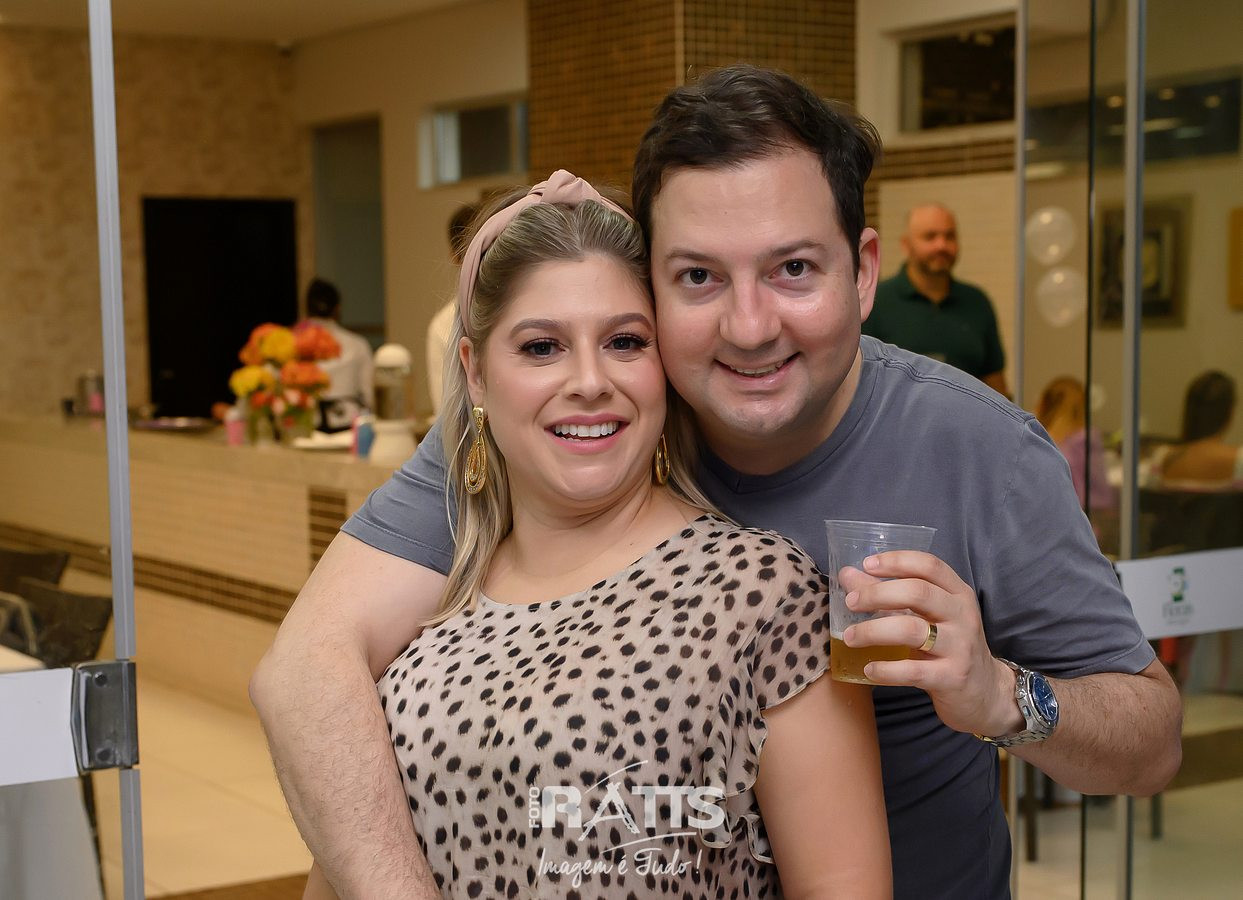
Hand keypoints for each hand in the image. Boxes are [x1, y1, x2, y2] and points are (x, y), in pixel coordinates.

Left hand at [839, 551, 1022, 737]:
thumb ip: (889, 595)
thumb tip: (848, 575)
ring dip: (873, 631)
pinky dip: (886, 669)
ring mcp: (960, 647)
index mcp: (958, 593)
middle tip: (850, 602)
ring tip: (850, 637)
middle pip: (917, 593)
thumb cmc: (949, 647)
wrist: (985, 693)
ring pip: (911, 630)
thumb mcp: (927, 617)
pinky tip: (869, 668)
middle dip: (877, 594)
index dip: (897, 561)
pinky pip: (913, 670)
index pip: (929, 566)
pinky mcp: (952, 677)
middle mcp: (962, 615)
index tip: (867, 564)